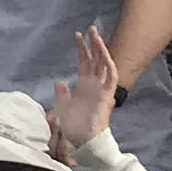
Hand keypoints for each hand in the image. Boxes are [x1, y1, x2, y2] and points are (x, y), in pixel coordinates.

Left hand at [43, 26, 114, 161]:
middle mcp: (94, 86)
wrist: (84, 142)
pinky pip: (111, 77)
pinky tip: (104, 53)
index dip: (82, 49)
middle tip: (90, 28)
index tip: (78, 35)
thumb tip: (59, 82)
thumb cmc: (75, 128)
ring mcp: (101, 89)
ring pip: (104, 64)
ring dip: (101, 49)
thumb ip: (62, 95)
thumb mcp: (63, 109)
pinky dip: (109, 64)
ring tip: (95, 34)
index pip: (85, 63)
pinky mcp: (107, 95)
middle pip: (95, 60)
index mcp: (84, 87)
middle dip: (93, 44)